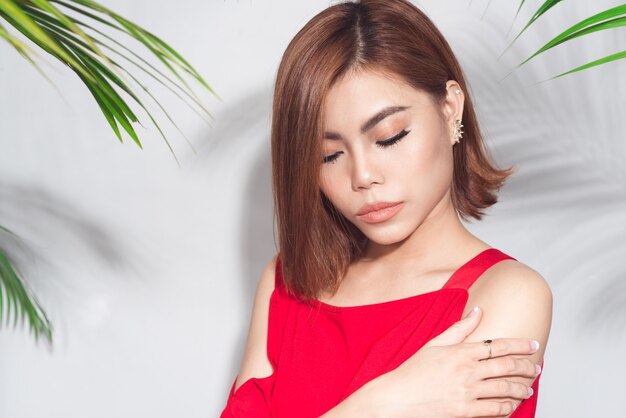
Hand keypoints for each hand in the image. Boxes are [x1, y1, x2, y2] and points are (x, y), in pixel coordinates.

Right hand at [368, 306, 540, 417]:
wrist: (397, 397)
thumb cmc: (414, 370)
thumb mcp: (434, 344)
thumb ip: (459, 328)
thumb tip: (478, 311)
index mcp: (461, 352)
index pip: (498, 345)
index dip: (520, 344)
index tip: (534, 344)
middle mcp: (467, 370)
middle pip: (507, 366)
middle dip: (527, 367)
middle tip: (537, 367)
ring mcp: (467, 392)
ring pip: (505, 389)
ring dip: (520, 388)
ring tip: (527, 389)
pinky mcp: (465, 411)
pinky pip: (495, 410)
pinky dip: (507, 408)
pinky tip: (511, 406)